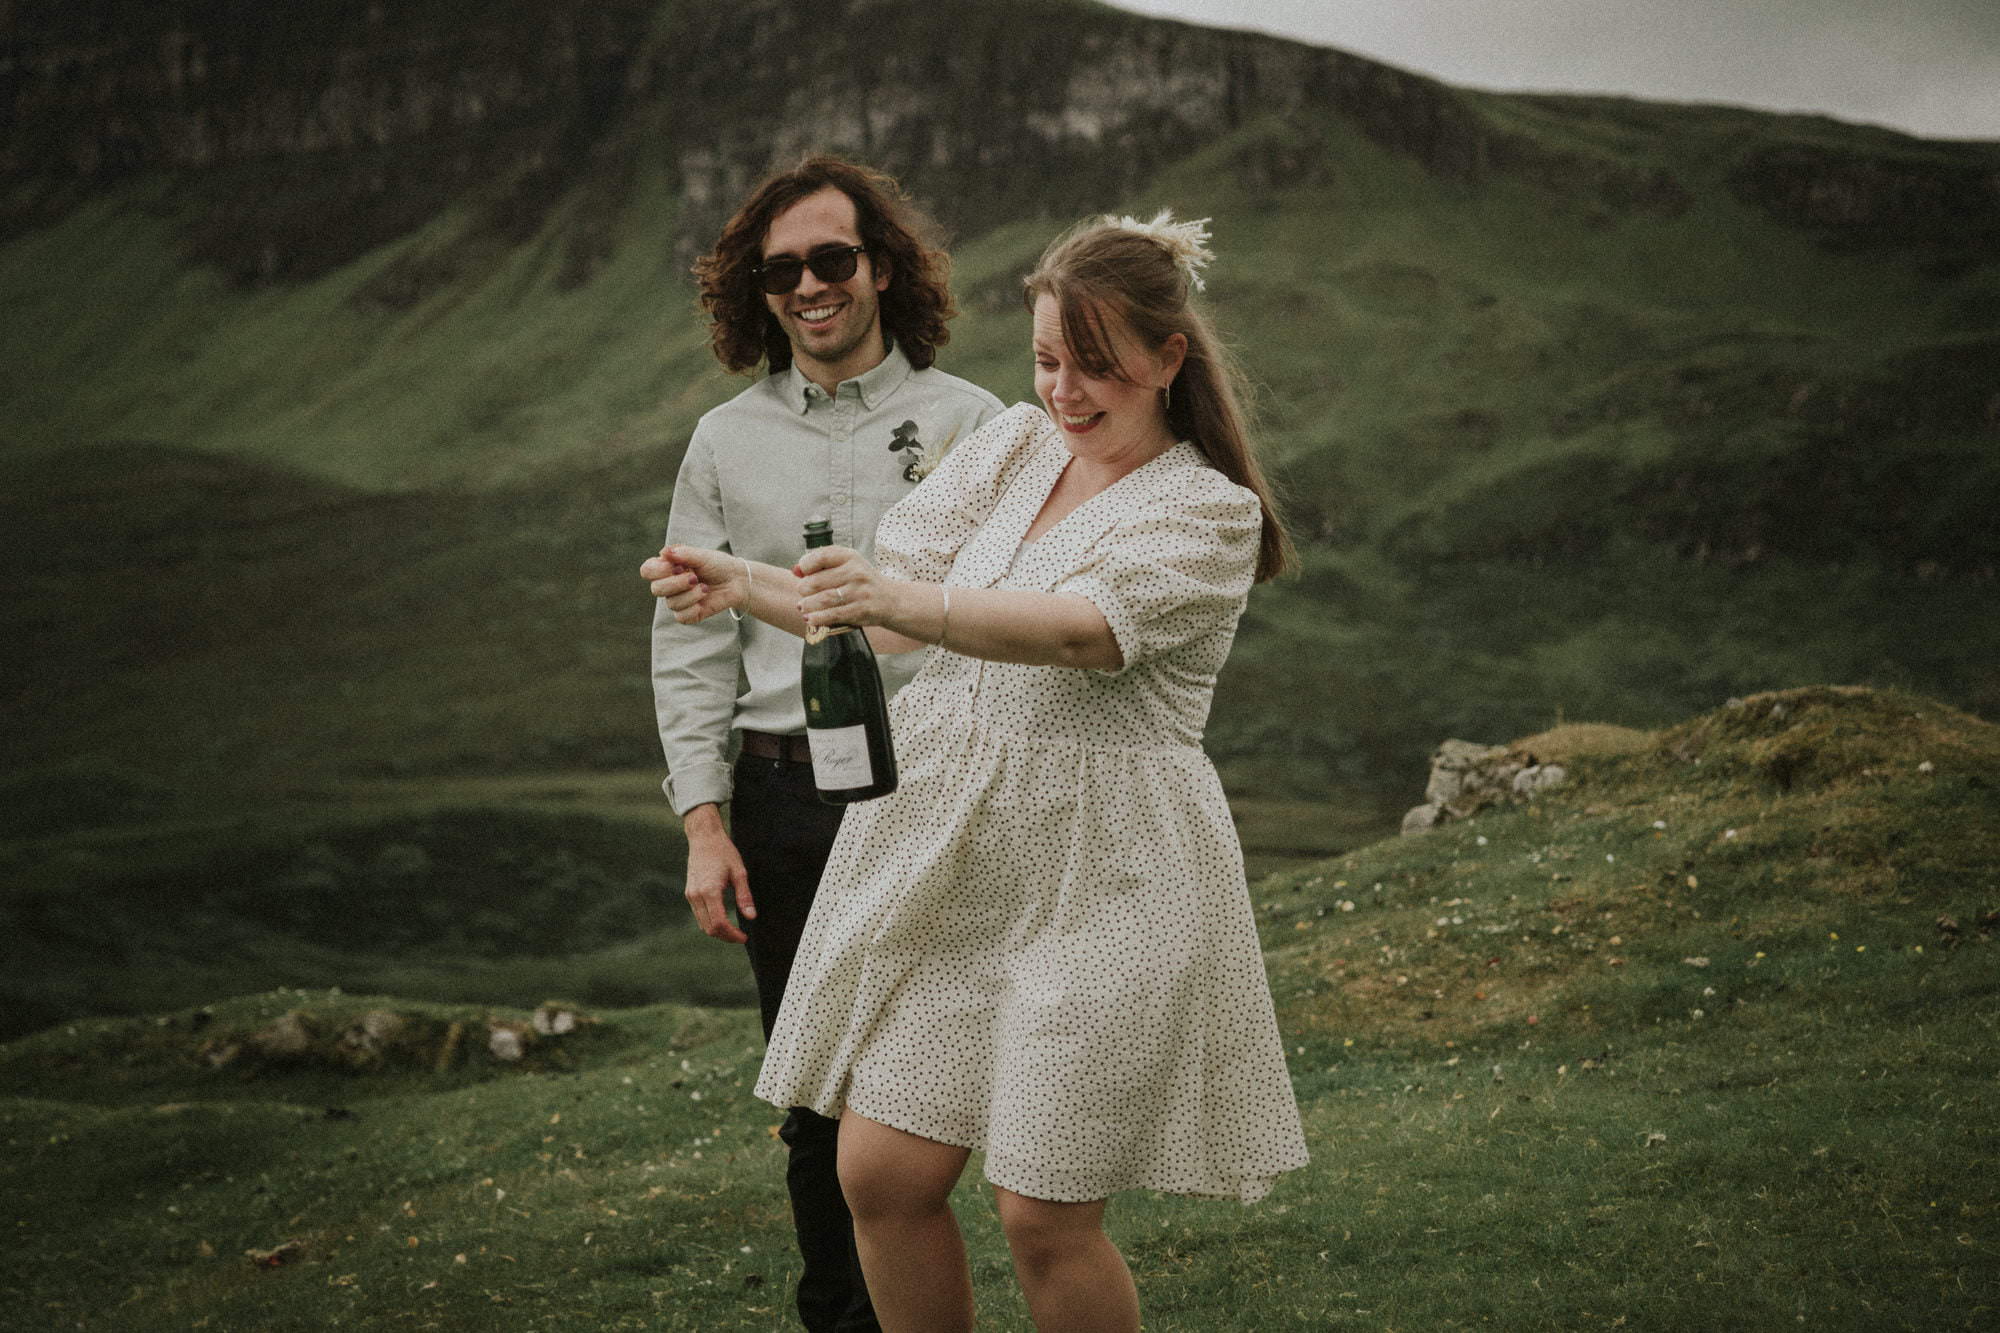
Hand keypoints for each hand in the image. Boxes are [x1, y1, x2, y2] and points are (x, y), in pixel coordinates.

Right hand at [643, 545, 747, 623]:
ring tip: (705, 588)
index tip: (678, 566)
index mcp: (667, 567)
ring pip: (671, 603)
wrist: (736, 581)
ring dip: (691, 595)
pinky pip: (681, 617)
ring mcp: (676, 600)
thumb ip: (684, 554)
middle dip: (676, 583)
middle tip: (694, 577)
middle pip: (656, 589)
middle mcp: (668, 585)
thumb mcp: (702, 556)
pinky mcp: (687, 614)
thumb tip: (664, 553)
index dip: (658, 570)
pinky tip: (704, 601)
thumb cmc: (717, 565)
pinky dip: (693, 609)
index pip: (647, 571)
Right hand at [682, 804, 753, 942]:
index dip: (732, 934)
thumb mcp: (739, 872)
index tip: (743, 937)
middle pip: (709, 928)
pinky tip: (722, 919)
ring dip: (717, 931)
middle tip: (740, 936)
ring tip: (733, 930)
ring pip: (702, 924)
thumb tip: (751, 916)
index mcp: (710, 891)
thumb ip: (745, 896)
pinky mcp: (689, 893)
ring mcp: (690, 895)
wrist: (703, 838)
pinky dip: (710, 922)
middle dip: (725, 936)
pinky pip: (699, 915)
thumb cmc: (723, 852)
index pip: (719, 923)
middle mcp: (696, 895)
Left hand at [793, 545, 903, 632]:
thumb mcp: (847, 565)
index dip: (805, 565)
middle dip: (804, 589)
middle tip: (802, 593)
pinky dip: (818, 618)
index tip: (801, 572)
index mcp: (850, 557)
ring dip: (808, 605)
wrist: (890, 600)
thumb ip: (822, 565)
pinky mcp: (861, 610)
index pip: (821, 556)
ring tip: (802, 607)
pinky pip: (834, 615)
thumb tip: (795, 571)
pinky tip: (811, 618)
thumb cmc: (862, 582)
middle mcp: (856, 572)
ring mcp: (859, 592)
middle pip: (817, 581)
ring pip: (824, 599)